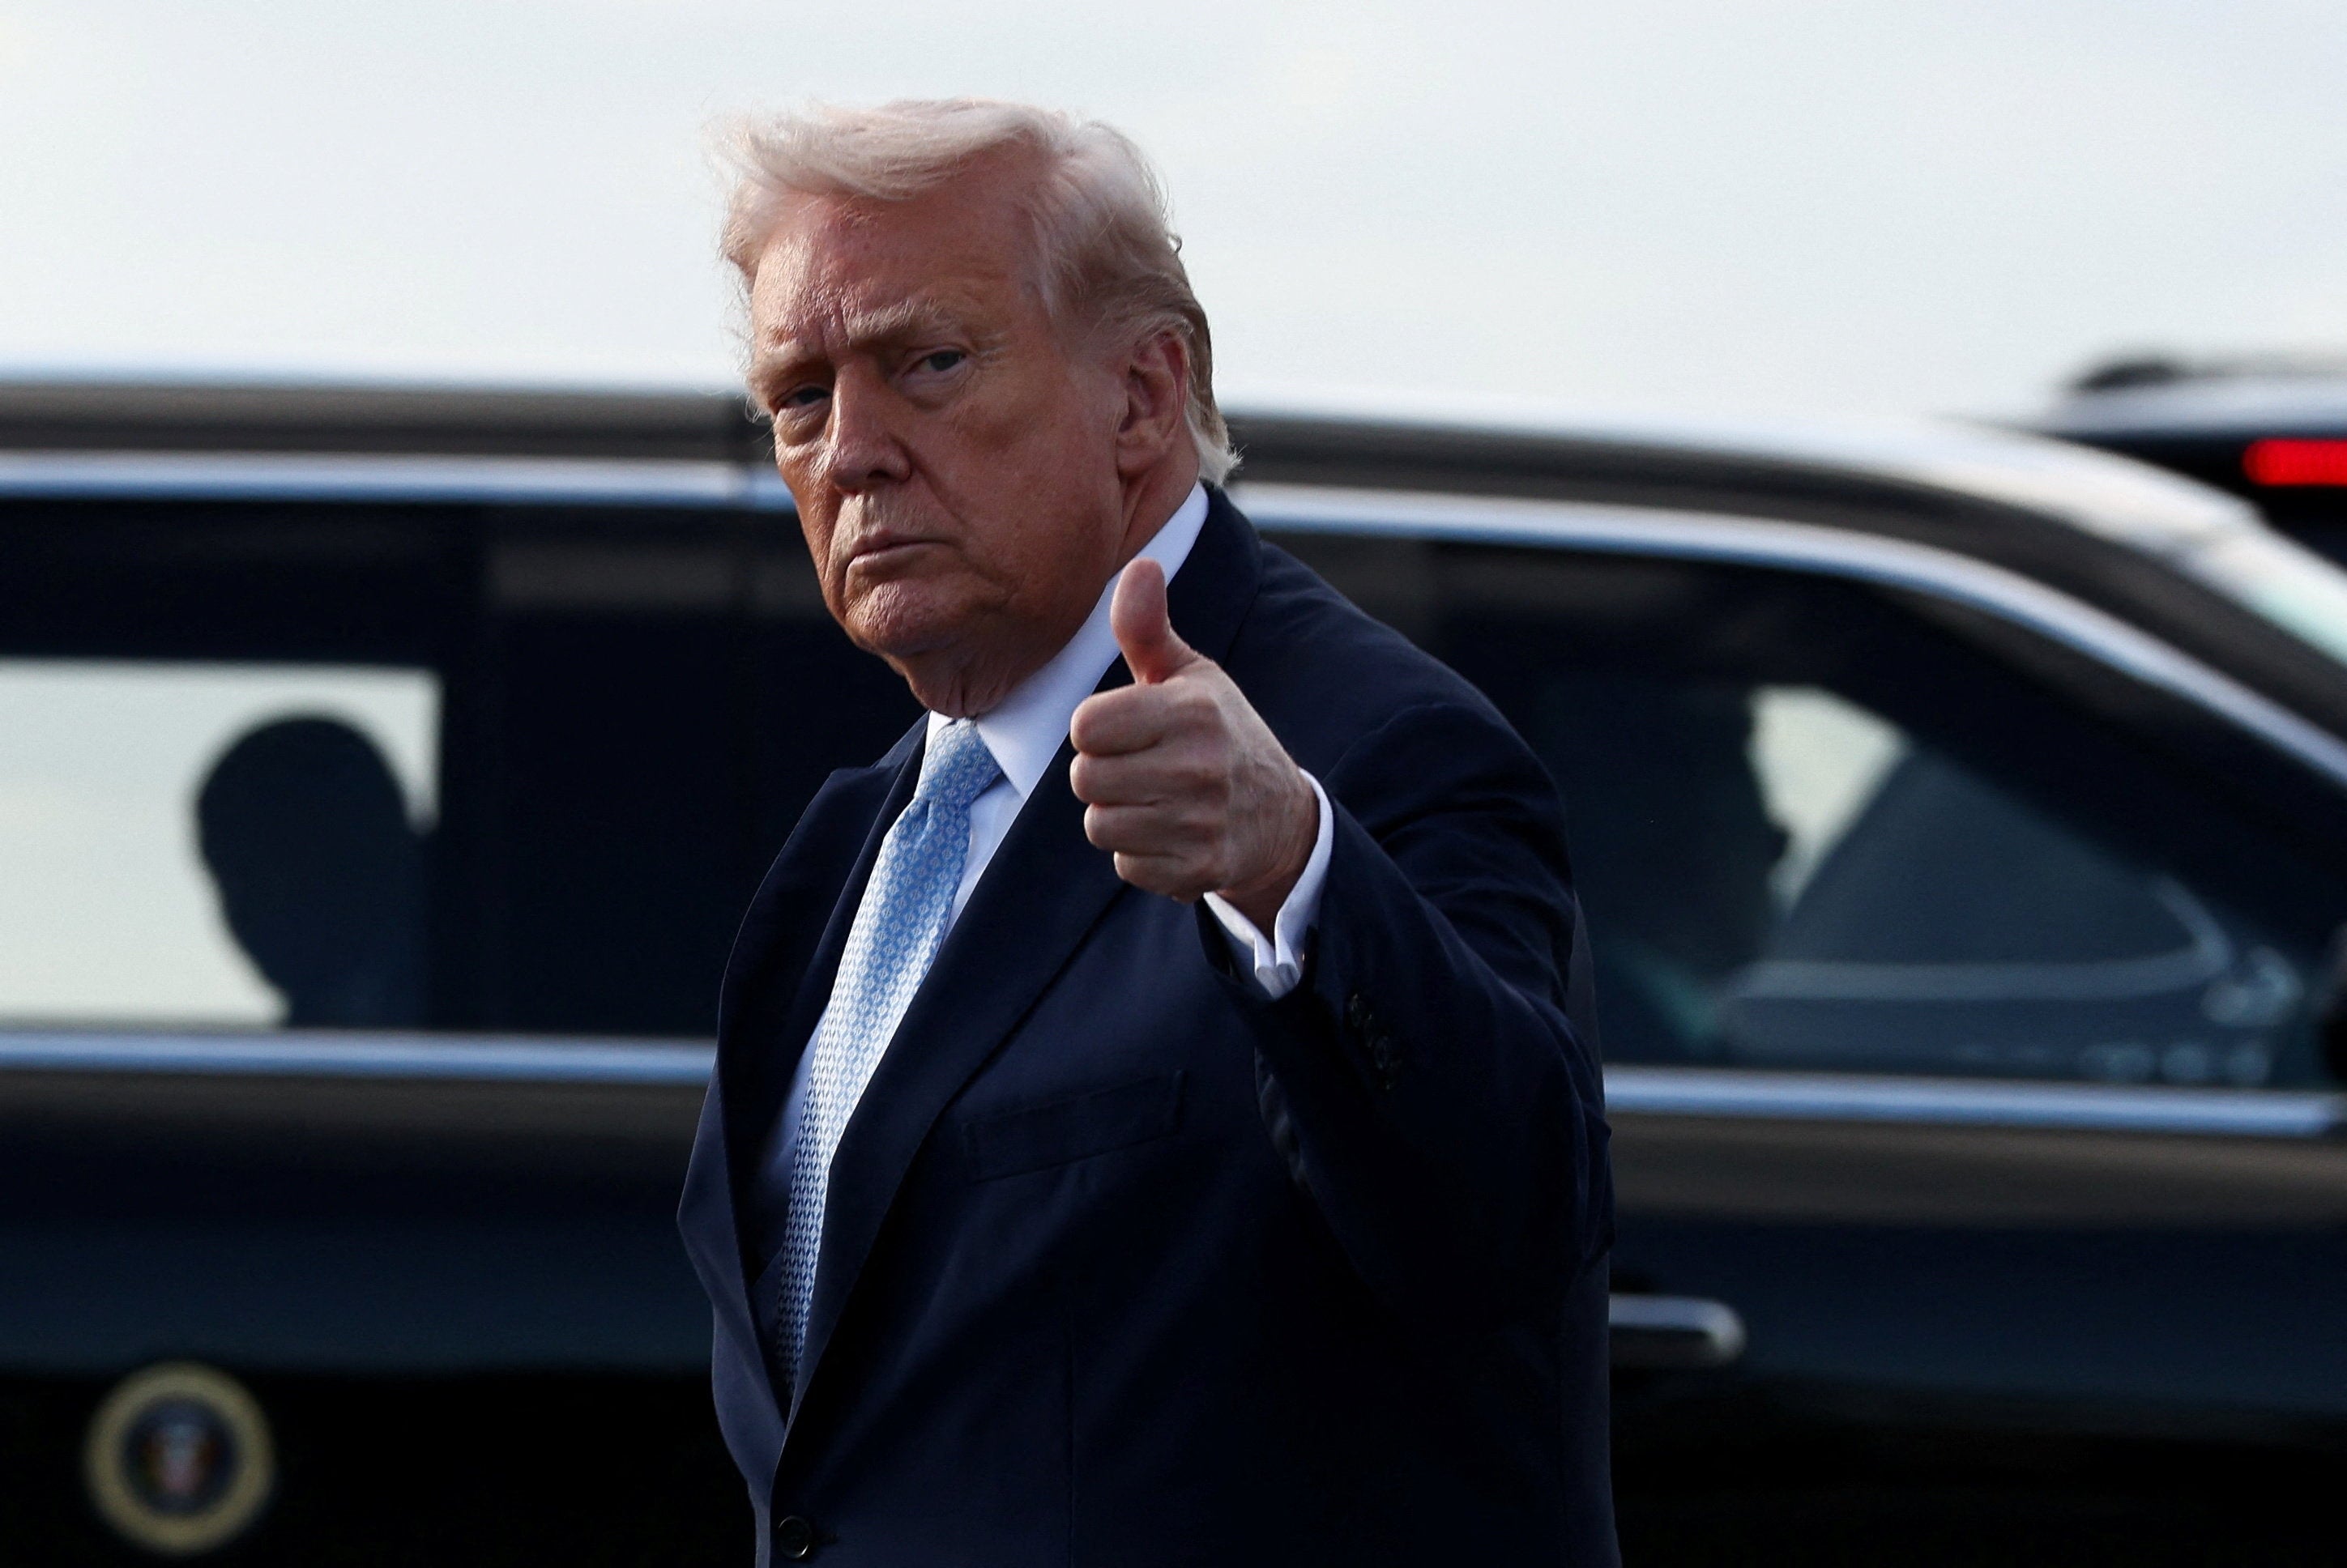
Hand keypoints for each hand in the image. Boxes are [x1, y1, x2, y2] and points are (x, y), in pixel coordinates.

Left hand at [1069, 559, 1318, 928]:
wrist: (1280, 817)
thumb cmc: (1219, 732)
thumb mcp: (1191, 675)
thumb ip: (1148, 628)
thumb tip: (1141, 564)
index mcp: (1191, 711)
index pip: (1085, 726)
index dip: (1095, 728)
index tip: (1125, 727)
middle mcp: (1199, 767)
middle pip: (1085, 779)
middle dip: (1101, 774)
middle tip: (1139, 767)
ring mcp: (1201, 822)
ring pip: (1100, 826)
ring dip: (1117, 816)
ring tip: (1154, 801)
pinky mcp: (1201, 869)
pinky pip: (1126, 866)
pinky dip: (1139, 855)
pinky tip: (1170, 834)